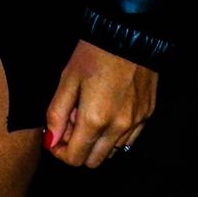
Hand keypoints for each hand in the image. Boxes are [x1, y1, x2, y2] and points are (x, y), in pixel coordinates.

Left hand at [45, 39, 158, 167]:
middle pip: (94, 161)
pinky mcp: (148, 116)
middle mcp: (119, 128)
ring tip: (89, 114)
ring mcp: (137, 124)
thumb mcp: (66, 80)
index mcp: (96, 120)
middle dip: (77, 148)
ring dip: (96, 142)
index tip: (54, 137)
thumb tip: (50, 141)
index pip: (76, 158)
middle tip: (71, 122)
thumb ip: (57, 114)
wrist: (128, 35)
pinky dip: (114, 135)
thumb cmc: (93, 54)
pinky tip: (107, 112)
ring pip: (112, 152)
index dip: (59, 152)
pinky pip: (128, 140)